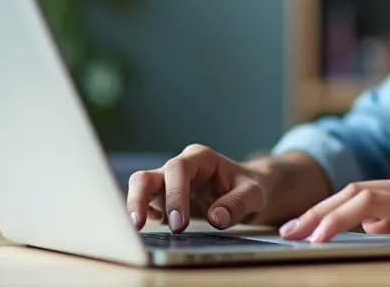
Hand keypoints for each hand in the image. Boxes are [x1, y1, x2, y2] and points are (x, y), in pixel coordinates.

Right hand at [126, 144, 270, 231]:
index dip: (174, 194)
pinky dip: (143, 216)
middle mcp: (179, 168)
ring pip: (140, 188)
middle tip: (140, 226)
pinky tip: (150, 231)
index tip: (179, 223)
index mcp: (200, 159)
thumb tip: (216, 218)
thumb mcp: (254, 194)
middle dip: (139, 199)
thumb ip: (238, 203)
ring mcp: (168, 183)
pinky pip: (145, 204)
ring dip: (135, 208)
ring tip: (137, 230)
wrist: (247, 188)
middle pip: (147, 177)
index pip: (178, 170)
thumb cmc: (249, 187)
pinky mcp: (164, 199)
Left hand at [276, 172, 389, 254]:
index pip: (365, 193)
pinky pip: (372, 205)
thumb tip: (378, 228)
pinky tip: (325, 235)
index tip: (309, 227)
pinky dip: (342, 218)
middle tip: (289, 231)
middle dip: (317, 211)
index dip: (332, 209)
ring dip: (321, 214)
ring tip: (297, 235)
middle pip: (352, 190)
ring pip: (355, 194)